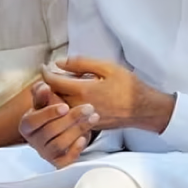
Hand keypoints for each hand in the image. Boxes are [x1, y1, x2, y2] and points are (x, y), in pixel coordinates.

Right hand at [20, 82, 98, 168]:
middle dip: (71, 118)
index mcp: (27, 125)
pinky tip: (84, 138)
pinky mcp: (58, 162)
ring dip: (78, 129)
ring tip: (93, 117)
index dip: (49, 114)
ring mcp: (46, 153)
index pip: (33, 121)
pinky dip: (75, 150)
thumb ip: (43, 92)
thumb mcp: (47, 100)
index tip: (65, 106)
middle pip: (50, 131)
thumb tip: (43, 86)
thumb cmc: (54, 112)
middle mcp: (34, 141)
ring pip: (59, 144)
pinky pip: (65, 161)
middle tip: (88, 108)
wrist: (65, 128)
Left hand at [43, 57, 174, 132]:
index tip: (44, 66)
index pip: (53, 82)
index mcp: (83, 91)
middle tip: (50, 75)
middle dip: (48, 85)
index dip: (46, 72)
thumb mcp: (108, 67)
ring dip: (55, 96)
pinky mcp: (87, 125)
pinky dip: (64, 106)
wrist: (143, 109)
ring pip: (59, 108)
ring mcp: (82, 118)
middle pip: (52, 97)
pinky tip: (71, 97)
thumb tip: (60, 63)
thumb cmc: (128, 86)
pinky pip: (68, 115)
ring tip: (59, 86)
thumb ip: (82, 63)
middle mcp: (79, 107)